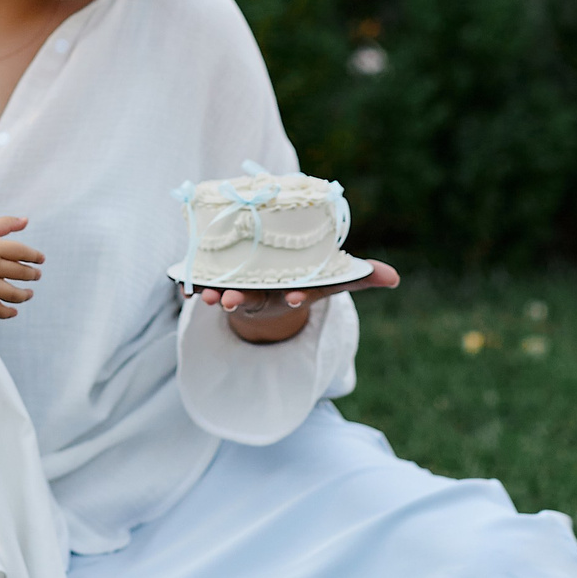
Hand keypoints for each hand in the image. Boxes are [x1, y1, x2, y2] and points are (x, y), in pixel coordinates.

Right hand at [0, 216, 43, 318]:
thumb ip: (5, 224)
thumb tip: (26, 220)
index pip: (21, 251)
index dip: (34, 255)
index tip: (41, 259)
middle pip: (19, 272)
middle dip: (32, 275)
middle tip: (37, 275)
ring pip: (10, 294)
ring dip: (25, 295)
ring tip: (29, 293)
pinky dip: (6, 313)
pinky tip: (14, 311)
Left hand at [190, 260, 400, 343]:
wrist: (271, 290)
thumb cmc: (304, 280)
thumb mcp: (333, 278)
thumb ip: (361, 276)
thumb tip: (394, 278)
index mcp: (294, 291)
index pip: (297, 295)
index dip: (294, 297)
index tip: (291, 296)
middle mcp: (268, 295)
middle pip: (255, 300)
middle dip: (244, 301)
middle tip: (232, 302)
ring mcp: (243, 292)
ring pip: (228, 295)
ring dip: (217, 296)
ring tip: (208, 296)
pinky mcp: (223, 283)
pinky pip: (205, 285)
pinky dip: (193, 285)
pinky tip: (182, 284)